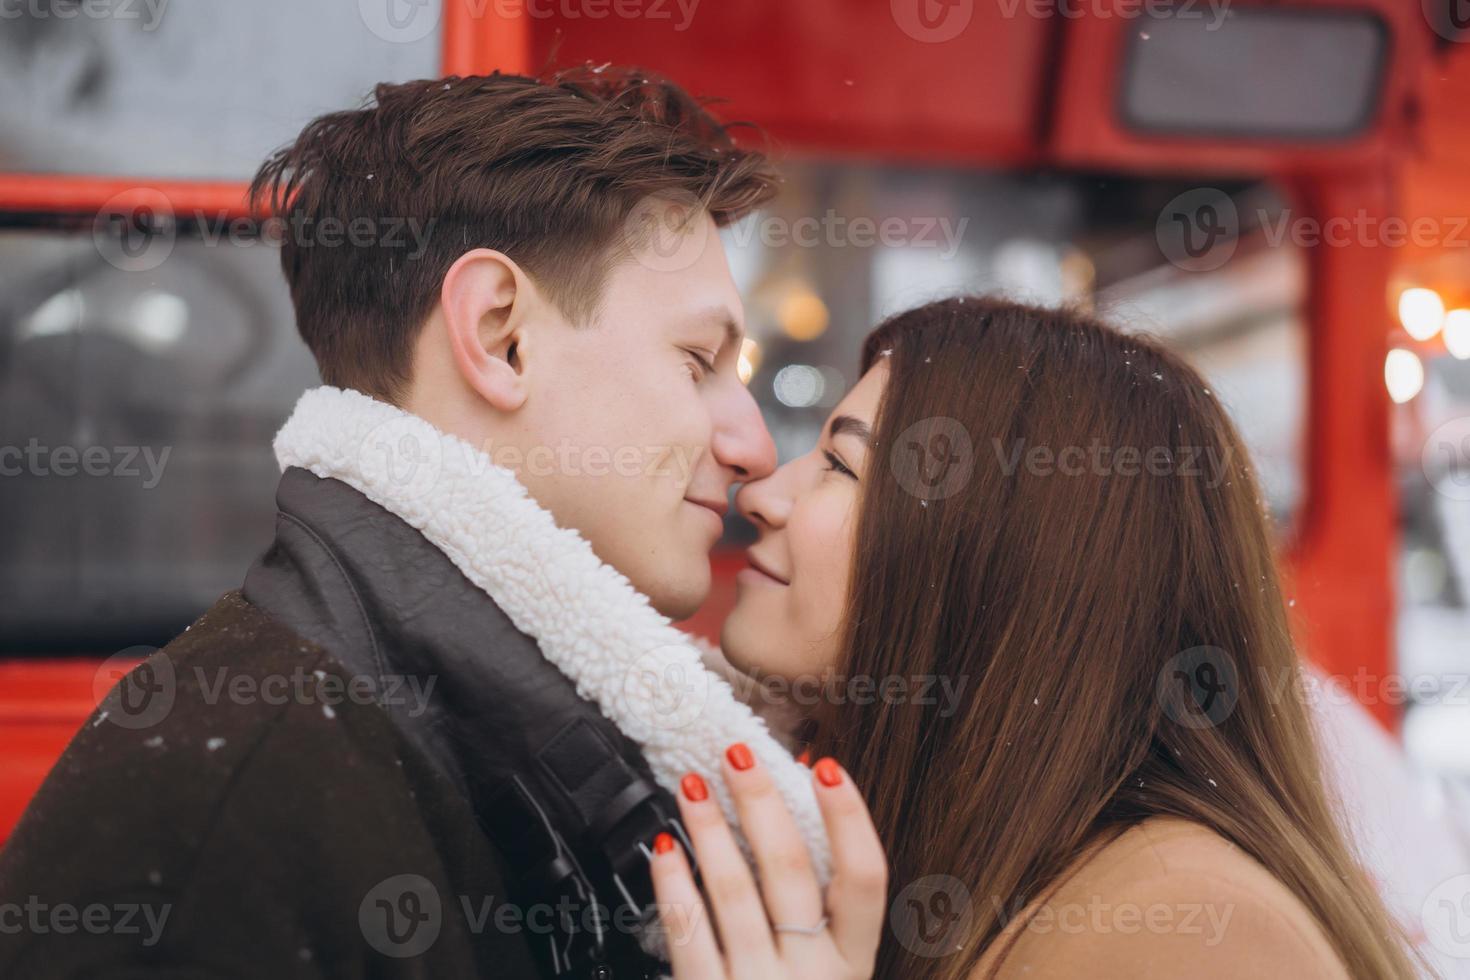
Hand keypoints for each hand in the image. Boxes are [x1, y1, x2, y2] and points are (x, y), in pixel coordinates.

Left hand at [648, 743, 886, 978]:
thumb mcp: (828, 966)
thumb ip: (824, 899)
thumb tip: (806, 797)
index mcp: (853, 962)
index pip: (867, 877)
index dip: (849, 816)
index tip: (826, 765)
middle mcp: (813, 975)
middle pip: (790, 869)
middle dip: (761, 800)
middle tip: (737, 752)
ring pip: (733, 890)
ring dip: (711, 828)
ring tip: (693, 785)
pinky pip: (688, 932)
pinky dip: (674, 883)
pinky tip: (664, 848)